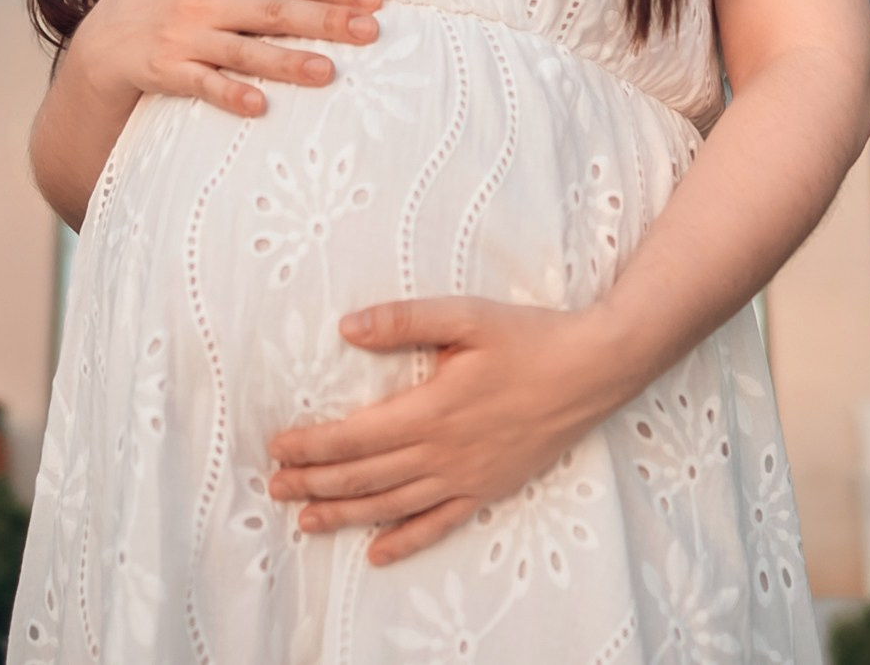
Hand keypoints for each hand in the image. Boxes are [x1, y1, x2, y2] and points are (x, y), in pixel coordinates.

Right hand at [73, 0, 382, 117]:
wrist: (102, 37)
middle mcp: (203, 0)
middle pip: (273, 10)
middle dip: (324, 20)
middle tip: (369, 31)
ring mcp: (184, 37)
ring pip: (244, 50)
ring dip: (287, 61)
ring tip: (328, 72)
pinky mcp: (166, 71)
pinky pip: (203, 85)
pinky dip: (231, 94)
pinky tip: (260, 107)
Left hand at [264, 297, 635, 566]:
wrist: (595, 370)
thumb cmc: (530, 338)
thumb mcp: (466, 316)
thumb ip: (404, 322)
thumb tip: (347, 327)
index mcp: (431, 410)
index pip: (354, 437)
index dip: (311, 446)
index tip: (277, 447)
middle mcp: (443, 452)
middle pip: (365, 477)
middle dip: (315, 483)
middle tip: (274, 487)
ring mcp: (467, 477)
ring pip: (392, 506)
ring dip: (345, 515)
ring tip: (306, 521)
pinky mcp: (489, 489)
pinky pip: (440, 524)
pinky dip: (406, 540)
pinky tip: (378, 553)